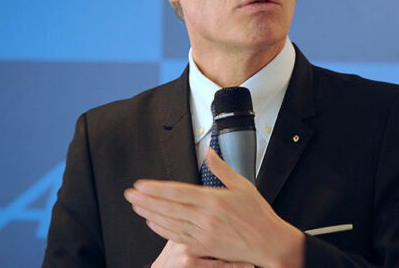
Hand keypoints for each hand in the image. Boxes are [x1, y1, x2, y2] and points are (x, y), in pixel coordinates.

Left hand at [125, 149, 304, 267]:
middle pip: (169, 207)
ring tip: (136, 207)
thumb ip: (222, 168)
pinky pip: (178, 237)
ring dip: (150, 214)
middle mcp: (206, 217)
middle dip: (146, 200)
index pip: (178, 192)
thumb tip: (208, 151)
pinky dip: (162, 230)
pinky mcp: (204, 247)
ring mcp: (203, 234)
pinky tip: (152, 223)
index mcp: (214, 200)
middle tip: (130, 194)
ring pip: (170, 222)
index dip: (157, 188)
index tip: (142, 184)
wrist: (269, 242)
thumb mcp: (243, 185)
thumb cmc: (258, 215)